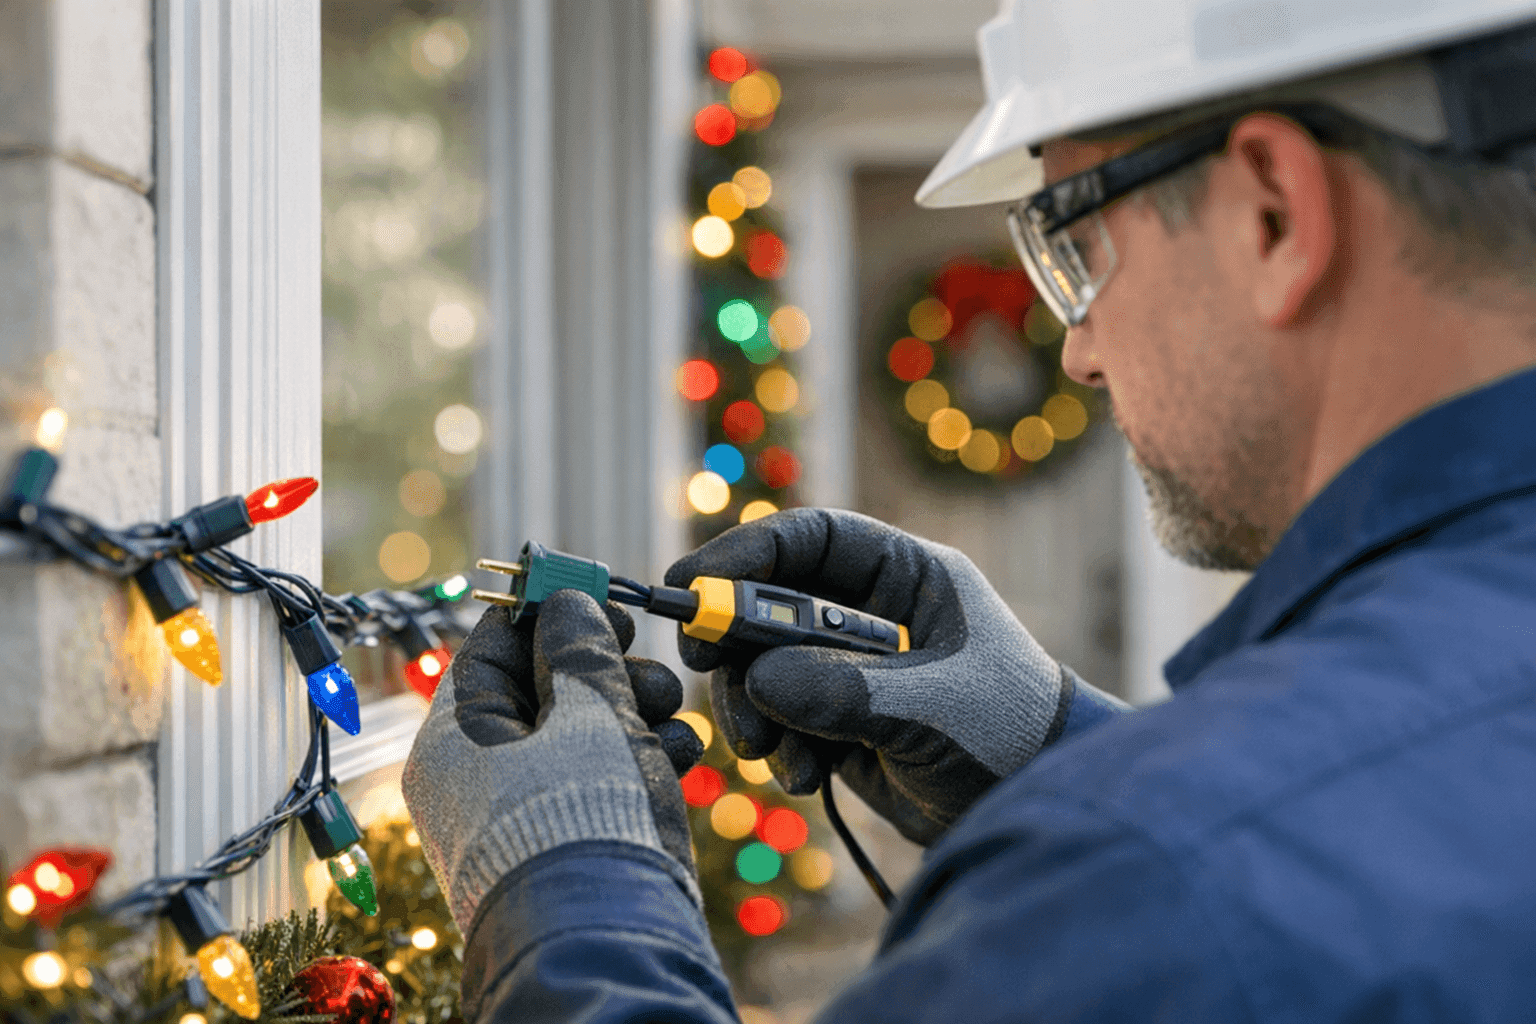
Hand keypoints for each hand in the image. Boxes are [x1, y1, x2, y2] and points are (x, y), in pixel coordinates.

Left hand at [402, 590, 704, 935]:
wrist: (608, 949)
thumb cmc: (586, 823)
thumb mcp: (590, 717)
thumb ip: (582, 651)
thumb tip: (566, 603)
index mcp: (454, 741)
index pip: (489, 650)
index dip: (544, 612)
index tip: (593, 591)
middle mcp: (476, 779)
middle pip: (539, 691)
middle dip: (603, 667)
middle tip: (644, 653)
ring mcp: (520, 816)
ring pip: (576, 736)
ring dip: (631, 711)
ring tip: (673, 712)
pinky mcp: (564, 845)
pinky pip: (594, 782)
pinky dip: (636, 759)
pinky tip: (680, 754)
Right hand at [666, 508, 1069, 844]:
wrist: (1042, 807)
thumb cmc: (1011, 732)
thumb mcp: (931, 705)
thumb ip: (843, 689)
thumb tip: (755, 682)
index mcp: (905, 577)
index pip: (812, 539)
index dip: (747, 552)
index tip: (690, 584)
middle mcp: (871, 616)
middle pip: (772, 604)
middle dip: (735, 640)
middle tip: (703, 668)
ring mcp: (852, 671)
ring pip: (765, 669)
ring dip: (752, 709)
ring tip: (768, 753)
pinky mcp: (842, 725)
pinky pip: (782, 722)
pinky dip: (779, 750)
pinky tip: (806, 778)